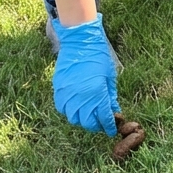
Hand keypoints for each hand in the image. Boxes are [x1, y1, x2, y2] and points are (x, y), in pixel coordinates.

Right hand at [51, 15, 119, 135]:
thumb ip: (110, 95)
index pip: (103, 117)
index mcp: (96, 93)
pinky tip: (76, 107)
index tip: (111, 129)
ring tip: (89, 116)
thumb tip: (113, 110)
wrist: (80, 42)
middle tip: (101, 123)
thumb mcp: (109, 76)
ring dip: (82, 120)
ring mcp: (68, 95)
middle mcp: (81, 97)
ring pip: (74, 118)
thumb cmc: (98, 56)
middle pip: (88, 122)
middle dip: (96, 125)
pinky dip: (70, 111)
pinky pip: (63, 109)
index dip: (109, 125)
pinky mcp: (59, 91)